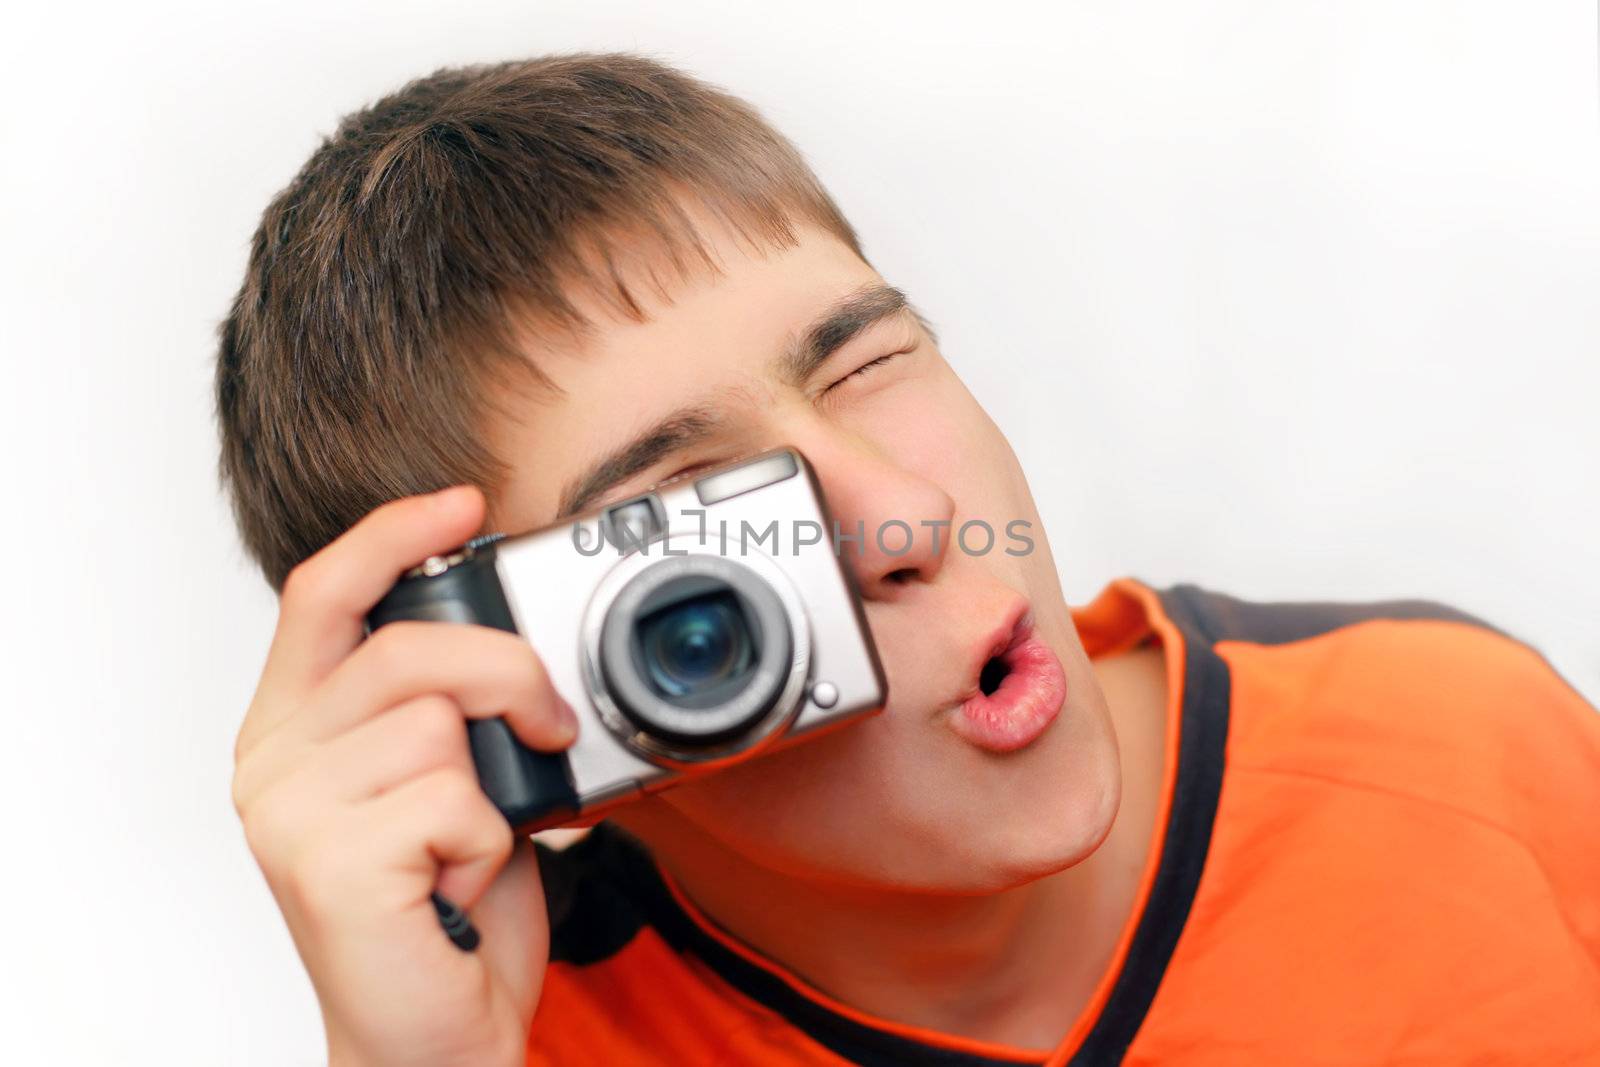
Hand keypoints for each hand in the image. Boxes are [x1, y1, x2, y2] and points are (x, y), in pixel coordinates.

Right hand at [231, 487, 576, 1065]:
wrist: (433, 1034)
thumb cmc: (443, 909)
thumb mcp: (442, 782)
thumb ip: (443, 707)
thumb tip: (512, 634)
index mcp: (292, 727)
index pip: (323, 591)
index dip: (392, 533)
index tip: (464, 504)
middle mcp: (274, 762)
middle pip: (409, 645)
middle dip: (509, 672)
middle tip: (549, 724)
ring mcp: (290, 814)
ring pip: (441, 722)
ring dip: (496, 788)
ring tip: (468, 846)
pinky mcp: (328, 865)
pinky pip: (457, 800)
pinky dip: (491, 843)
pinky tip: (458, 886)